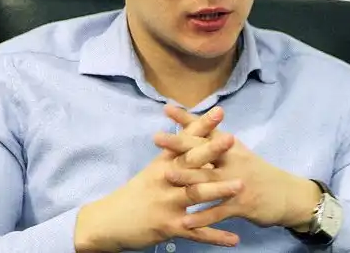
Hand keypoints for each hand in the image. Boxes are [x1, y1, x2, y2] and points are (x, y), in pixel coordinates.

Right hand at [74, 107, 242, 251]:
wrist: (108, 221)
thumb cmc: (136, 193)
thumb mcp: (152, 169)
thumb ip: (173, 154)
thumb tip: (195, 135)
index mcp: (163, 163)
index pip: (184, 140)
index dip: (201, 126)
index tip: (219, 112)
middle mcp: (165, 179)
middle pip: (190, 162)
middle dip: (211, 151)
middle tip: (231, 140)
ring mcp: (166, 203)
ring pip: (195, 195)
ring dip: (219, 191)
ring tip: (241, 186)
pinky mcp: (168, 226)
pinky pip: (195, 232)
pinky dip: (215, 236)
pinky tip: (234, 238)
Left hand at [154, 106, 321, 231]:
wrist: (288, 195)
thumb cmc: (257, 172)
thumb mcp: (239, 152)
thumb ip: (217, 142)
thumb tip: (195, 127)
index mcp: (231, 146)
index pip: (206, 128)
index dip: (187, 118)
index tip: (167, 108)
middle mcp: (233, 160)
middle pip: (203, 150)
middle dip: (179, 144)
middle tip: (157, 138)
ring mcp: (237, 182)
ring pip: (208, 179)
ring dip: (187, 177)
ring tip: (166, 175)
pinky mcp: (242, 204)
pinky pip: (218, 211)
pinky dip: (202, 217)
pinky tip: (185, 220)